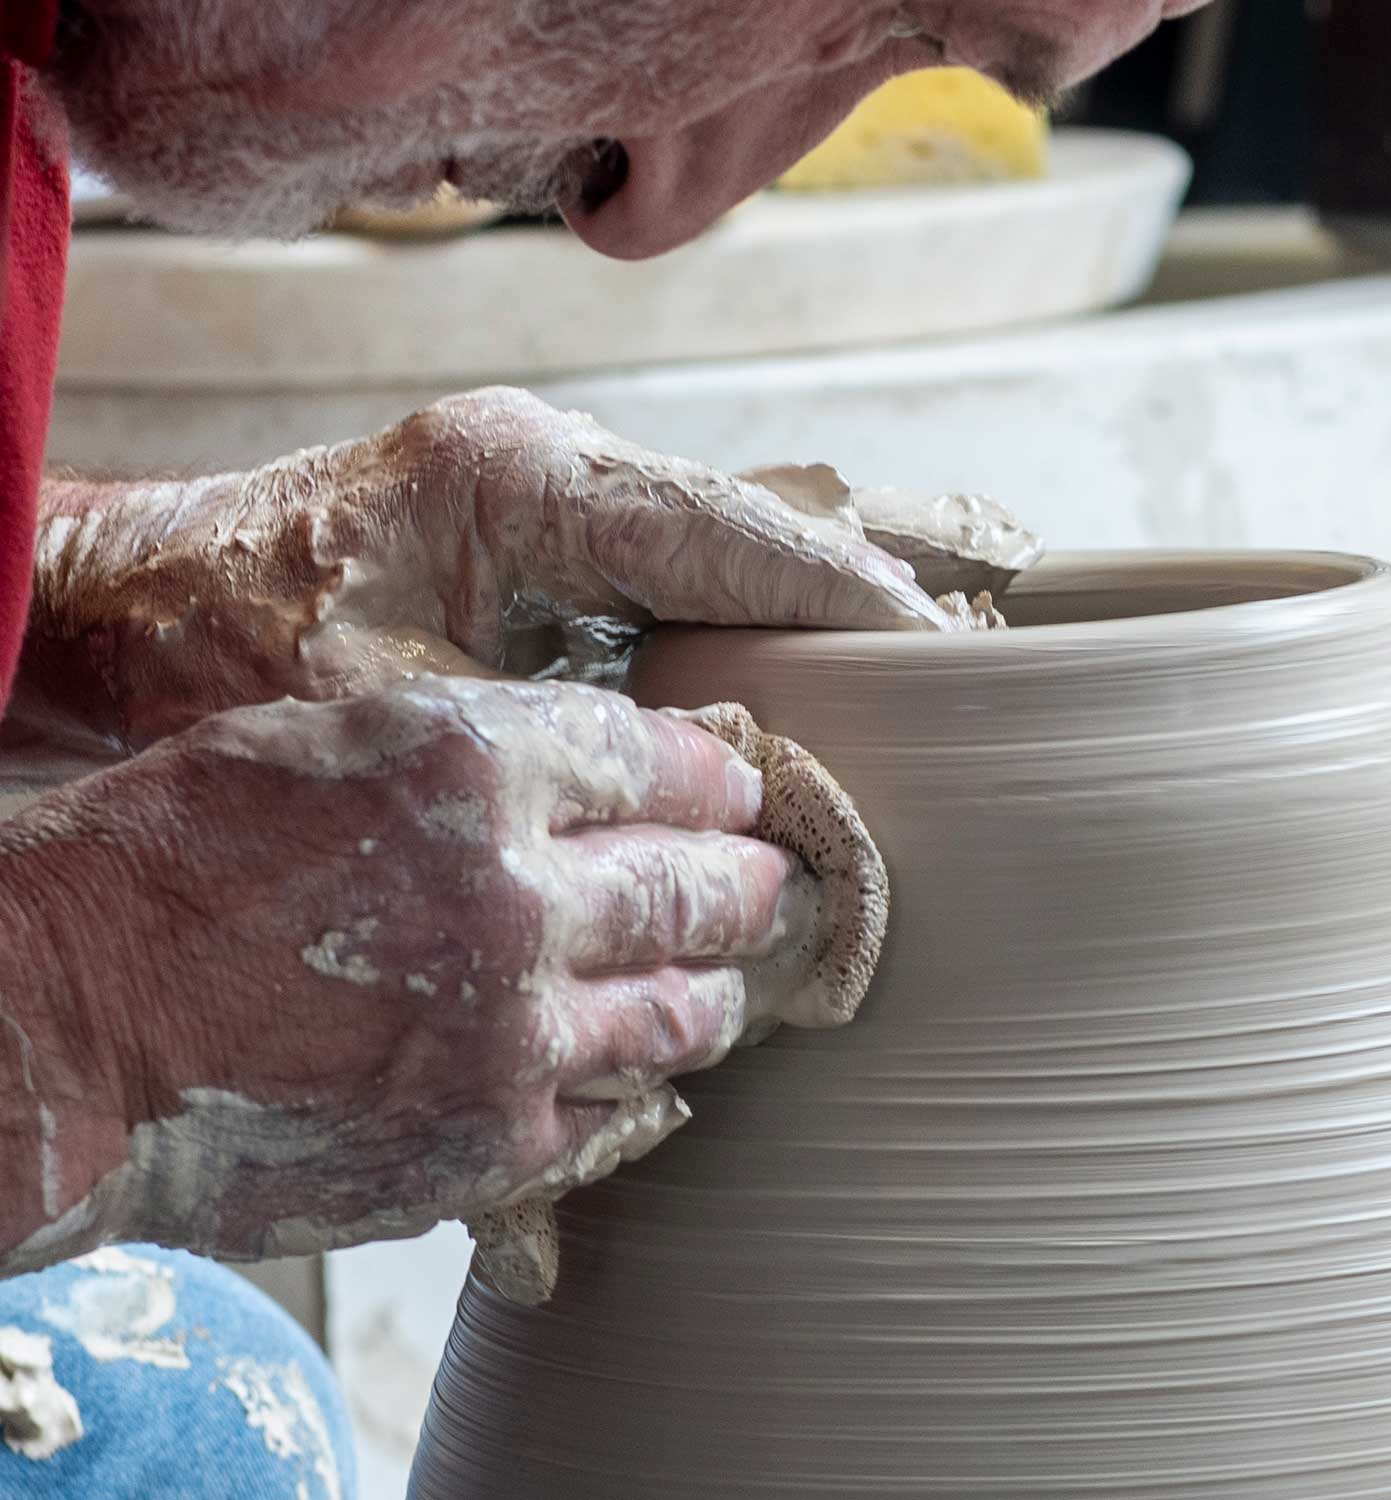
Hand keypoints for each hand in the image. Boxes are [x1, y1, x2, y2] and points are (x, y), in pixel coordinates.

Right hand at [0, 677, 827, 1270]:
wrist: (76, 1022)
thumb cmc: (182, 854)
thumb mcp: (332, 733)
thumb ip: (487, 744)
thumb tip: (614, 764)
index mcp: (476, 767)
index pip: (662, 760)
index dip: (718, 775)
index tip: (743, 788)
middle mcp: (517, 900)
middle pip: (703, 886)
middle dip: (754, 881)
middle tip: (777, 882)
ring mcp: (513, 1036)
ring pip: (685, 1011)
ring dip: (720, 988)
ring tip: (731, 979)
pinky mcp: (487, 1145)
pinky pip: (621, 1116)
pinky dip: (649, 1089)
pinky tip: (655, 1075)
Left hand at [26, 389, 951, 748]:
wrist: (145, 609)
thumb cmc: (242, 650)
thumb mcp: (407, 713)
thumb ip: (563, 737)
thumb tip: (718, 778)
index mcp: (524, 485)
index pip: (729, 530)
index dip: (840, 593)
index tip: (931, 645)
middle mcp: (552, 469)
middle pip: (741, 525)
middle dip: (842, 598)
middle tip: (938, 673)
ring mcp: (547, 499)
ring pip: (713, 548)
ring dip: (796, 615)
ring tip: (888, 687)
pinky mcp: (536, 542)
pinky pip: (669, 577)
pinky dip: (734, 631)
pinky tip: (779, 692)